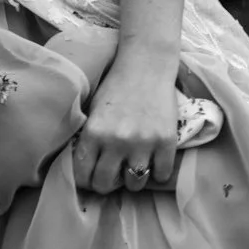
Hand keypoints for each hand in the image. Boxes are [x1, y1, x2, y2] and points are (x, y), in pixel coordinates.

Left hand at [71, 55, 179, 195]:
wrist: (146, 65)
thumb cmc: (116, 86)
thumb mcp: (93, 110)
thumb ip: (89, 138)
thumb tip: (84, 167)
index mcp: (94, 133)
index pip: (82, 174)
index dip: (85, 180)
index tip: (90, 177)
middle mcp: (116, 141)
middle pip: (105, 183)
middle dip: (105, 184)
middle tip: (110, 176)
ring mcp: (143, 143)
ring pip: (134, 183)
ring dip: (132, 180)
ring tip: (133, 168)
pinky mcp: (165, 142)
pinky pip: (162, 174)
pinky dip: (158, 173)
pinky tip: (154, 163)